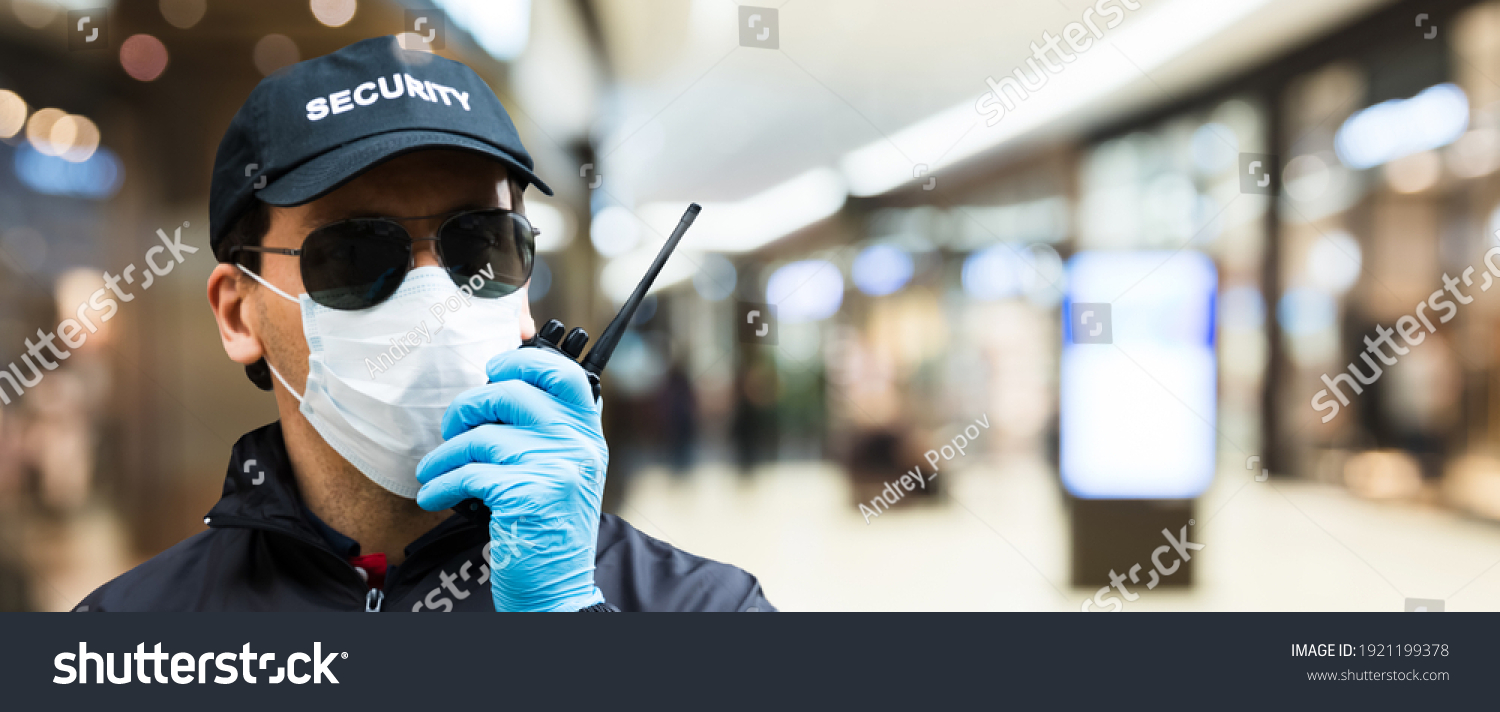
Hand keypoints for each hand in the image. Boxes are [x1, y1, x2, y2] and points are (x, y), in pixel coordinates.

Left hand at [415, 348, 607, 611]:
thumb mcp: (567, 469)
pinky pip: (468, 473)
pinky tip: (434, 495)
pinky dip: (441, 484)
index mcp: (587, 432)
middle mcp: (577, 444)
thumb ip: (549, 430)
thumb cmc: (552, 526)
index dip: (522, 361)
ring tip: (433, 471)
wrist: (558, 586)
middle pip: (509, 393)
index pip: (563, 373)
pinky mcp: (527, 494)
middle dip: (466, 408)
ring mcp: (554, 467)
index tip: (493, 370)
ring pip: (480, 436)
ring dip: (444, 455)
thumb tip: (498, 389)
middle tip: (453, 428)